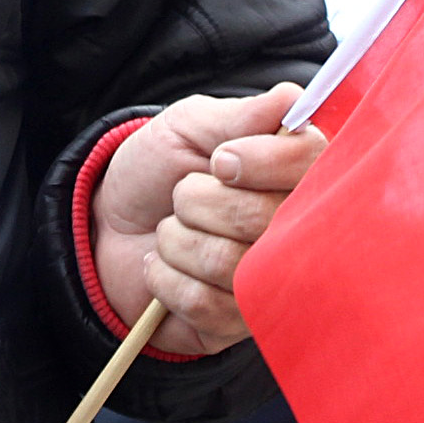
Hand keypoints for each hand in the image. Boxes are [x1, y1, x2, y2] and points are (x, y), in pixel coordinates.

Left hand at [90, 84, 326, 353]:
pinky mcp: (243, 323)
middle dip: (201, 201)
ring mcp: (274, 281)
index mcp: (295, 172)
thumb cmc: (157, 172)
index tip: (221, 160)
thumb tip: (292, 99)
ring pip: (231, 265)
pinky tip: (164, 268)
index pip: (315, 164)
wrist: (108, 230)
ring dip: (178, 240)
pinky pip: (207, 304)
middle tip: (182, 195)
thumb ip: (238, 117)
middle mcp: (297, 229)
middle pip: (267, 219)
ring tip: (170, 231)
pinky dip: (166, 279)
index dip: (266, 161)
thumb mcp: (188, 127)